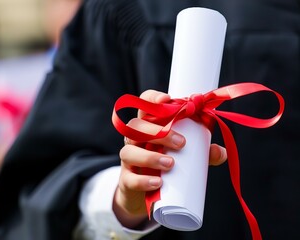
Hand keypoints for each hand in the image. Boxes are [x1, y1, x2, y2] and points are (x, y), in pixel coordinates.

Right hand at [113, 90, 226, 228]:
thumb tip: (220, 151)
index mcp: (148, 126)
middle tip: (181, 143)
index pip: (144, 105)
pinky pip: (128, 179)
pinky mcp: (126, 180)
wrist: (150, 195)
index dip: (151, 98)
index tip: (167, 100)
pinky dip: (142, 180)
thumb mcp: (186, 156)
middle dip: (158, 132)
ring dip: (149, 156)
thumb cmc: (169, 166)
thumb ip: (203, 152)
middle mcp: (134, 139)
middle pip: (136, 126)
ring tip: (170, 164)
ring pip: (128, 152)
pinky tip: (157, 183)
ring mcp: (128, 160)